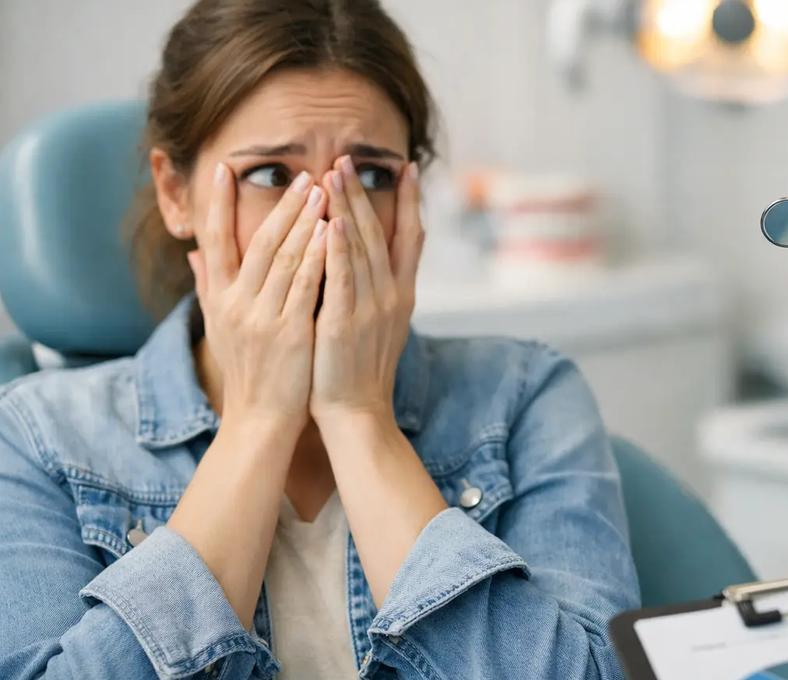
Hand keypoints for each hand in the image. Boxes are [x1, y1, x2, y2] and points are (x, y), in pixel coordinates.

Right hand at [187, 163, 328, 434]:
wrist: (259, 420)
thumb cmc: (247, 372)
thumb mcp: (219, 328)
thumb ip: (208, 286)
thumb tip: (193, 252)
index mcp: (220, 299)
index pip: (215, 241)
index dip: (219, 204)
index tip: (226, 168)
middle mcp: (236, 304)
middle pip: (258, 243)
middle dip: (281, 206)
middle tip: (302, 175)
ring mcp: (262, 317)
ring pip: (283, 259)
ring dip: (303, 221)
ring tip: (320, 190)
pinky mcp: (290, 332)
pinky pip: (305, 286)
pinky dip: (316, 256)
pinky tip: (330, 232)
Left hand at [310, 156, 422, 423]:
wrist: (358, 414)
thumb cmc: (359, 372)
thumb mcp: (376, 325)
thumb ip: (372, 289)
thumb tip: (364, 261)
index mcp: (401, 295)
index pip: (410, 238)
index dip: (410, 202)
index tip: (407, 168)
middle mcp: (391, 296)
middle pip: (381, 233)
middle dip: (364, 193)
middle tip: (350, 157)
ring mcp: (370, 308)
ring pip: (361, 248)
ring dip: (348, 208)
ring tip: (334, 173)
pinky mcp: (344, 323)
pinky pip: (342, 278)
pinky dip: (338, 248)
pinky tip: (329, 222)